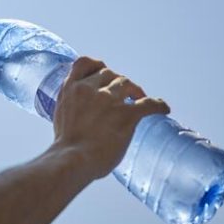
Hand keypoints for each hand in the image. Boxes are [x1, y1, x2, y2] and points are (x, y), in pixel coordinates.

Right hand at [51, 56, 169, 179]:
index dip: (96, 66)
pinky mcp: (126, 114)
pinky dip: (158, 105)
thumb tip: (82, 113)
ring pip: (127, 83)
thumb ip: (71, 107)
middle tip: (124, 94)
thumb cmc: (65, 147)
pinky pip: (148, 103)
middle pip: (109, 73)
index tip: (102, 72)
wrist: (72, 159)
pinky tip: (163, 109)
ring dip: (134, 90)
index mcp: (71, 88)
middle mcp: (90, 88)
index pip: (84, 63)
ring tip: (139, 99)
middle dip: (117, 82)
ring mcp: (109, 99)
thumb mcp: (60, 117)